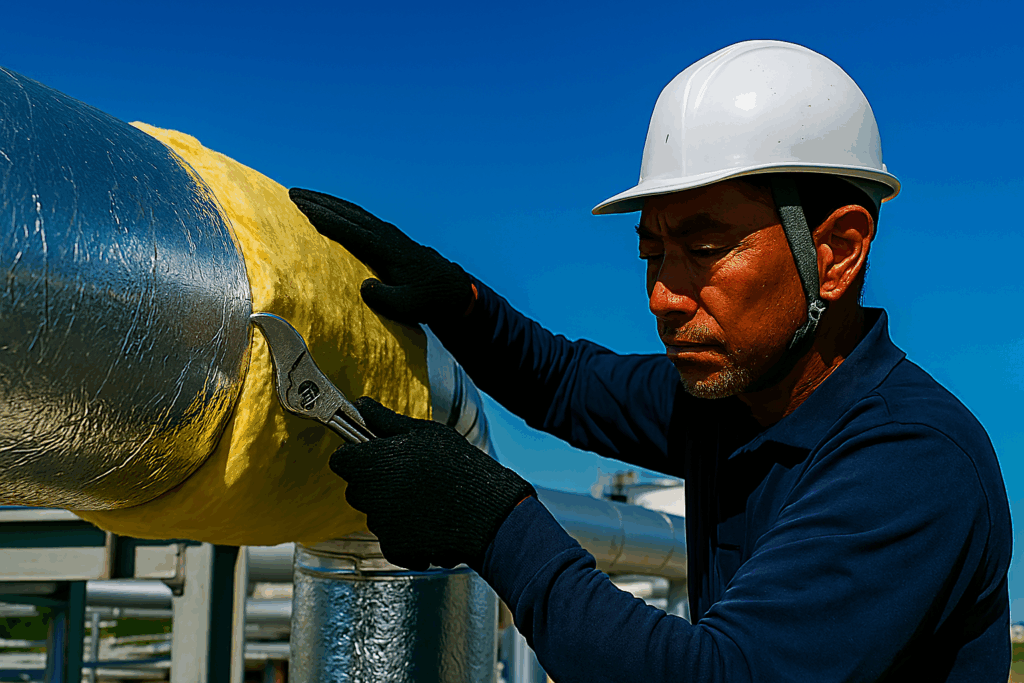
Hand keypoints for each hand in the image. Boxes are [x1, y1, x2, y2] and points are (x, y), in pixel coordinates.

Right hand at [289, 189, 474, 324]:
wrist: (452, 289)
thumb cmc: (429, 300)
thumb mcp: (410, 306)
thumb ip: (387, 299)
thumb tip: (364, 287)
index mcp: (388, 250)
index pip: (352, 230)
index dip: (326, 219)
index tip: (302, 208)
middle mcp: (386, 236)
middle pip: (349, 213)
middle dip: (320, 202)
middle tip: (292, 193)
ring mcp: (388, 234)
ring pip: (354, 211)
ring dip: (328, 201)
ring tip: (303, 196)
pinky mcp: (388, 237)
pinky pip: (360, 217)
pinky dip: (341, 210)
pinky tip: (329, 209)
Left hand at [329, 397, 534, 570]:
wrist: (488, 514)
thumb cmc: (460, 468)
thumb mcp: (426, 433)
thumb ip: (385, 420)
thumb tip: (361, 405)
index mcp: (371, 461)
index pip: (340, 460)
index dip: (356, 455)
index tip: (373, 453)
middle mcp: (369, 495)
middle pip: (357, 487)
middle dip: (376, 481)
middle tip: (409, 474)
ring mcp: (380, 525)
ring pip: (375, 513)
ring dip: (392, 507)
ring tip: (427, 498)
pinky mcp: (394, 548)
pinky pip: (390, 538)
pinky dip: (405, 533)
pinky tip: (430, 520)